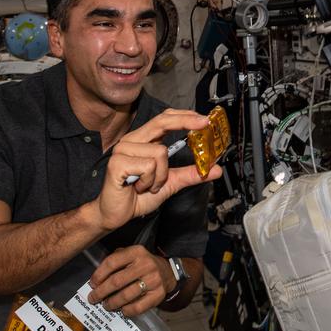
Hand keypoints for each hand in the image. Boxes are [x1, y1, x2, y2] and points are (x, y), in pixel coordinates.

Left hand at [86, 246, 175, 316]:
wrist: (167, 271)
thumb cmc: (141, 264)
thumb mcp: (130, 255)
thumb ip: (115, 261)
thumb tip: (96, 279)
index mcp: (136, 252)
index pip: (112, 262)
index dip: (99, 275)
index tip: (92, 284)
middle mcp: (146, 265)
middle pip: (117, 281)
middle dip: (101, 292)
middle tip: (93, 298)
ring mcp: (153, 280)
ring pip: (126, 296)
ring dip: (112, 303)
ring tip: (106, 305)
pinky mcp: (158, 295)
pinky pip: (138, 307)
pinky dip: (126, 311)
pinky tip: (122, 310)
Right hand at [94, 109, 221, 231]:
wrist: (116, 215)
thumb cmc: (137, 197)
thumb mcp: (170, 183)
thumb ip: (190, 174)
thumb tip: (214, 170)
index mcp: (142, 141)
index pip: (164, 119)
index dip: (184, 116)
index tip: (204, 119)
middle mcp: (132, 141)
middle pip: (161, 121)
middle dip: (185, 121)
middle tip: (204, 123)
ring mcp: (123, 150)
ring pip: (160, 152)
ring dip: (161, 175)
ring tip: (149, 185)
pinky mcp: (118, 163)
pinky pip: (149, 166)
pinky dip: (150, 181)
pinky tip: (139, 187)